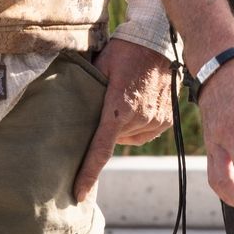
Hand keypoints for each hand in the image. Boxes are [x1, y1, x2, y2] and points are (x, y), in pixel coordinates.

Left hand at [73, 39, 176, 201]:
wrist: (156, 39)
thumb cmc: (124, 50)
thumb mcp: (99, 66)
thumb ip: (86, 90)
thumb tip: (66, 110)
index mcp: (119, 107)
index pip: (101, 149)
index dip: (88, 173)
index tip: (78, 193)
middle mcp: (140, 117)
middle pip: (114, 141)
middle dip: (106, 130)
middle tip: (105, 107)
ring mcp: (156, 120)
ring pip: (129, 138)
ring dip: (122, 128)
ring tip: (123, 101)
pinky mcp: (167, 119)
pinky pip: (145, 133)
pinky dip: (137, 126)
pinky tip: (136, 106)